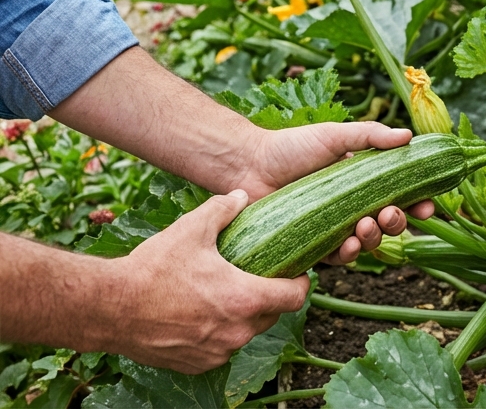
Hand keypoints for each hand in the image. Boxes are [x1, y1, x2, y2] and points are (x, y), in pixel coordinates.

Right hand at [108, 191, 309, 372]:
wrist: (109, 308)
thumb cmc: (152, 269)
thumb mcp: (190, 230)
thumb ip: (222, 210)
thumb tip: (242, 196)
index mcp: (245, 299)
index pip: (296, 297)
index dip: (300, 283)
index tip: (295, 273)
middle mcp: (237, 332)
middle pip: (272, 316)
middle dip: (270, 298)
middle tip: (257, 279)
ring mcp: (217, 352)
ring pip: (246, 334)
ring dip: (242, 317)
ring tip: (226, 295)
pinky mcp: (196, 365)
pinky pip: (220, 349)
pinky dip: (218, 334)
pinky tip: (202, 315)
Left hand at [233, 122, 433, 263]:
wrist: (247, 165)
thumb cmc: (291, 147)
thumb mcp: (335, 135)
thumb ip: (372, 136)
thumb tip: (409, 136)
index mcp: (363, 181)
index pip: (400, 195)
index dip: (418, 204)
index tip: (428, 207)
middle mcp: (352, 206)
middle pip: (388, 223)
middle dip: (397, 223)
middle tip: (391, 213)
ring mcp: (333, 227)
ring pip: (366, 243)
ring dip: (375, 239)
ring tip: (366, 225)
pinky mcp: (312, 245)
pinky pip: (336, 258)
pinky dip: (348, 254)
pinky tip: (349, 244)